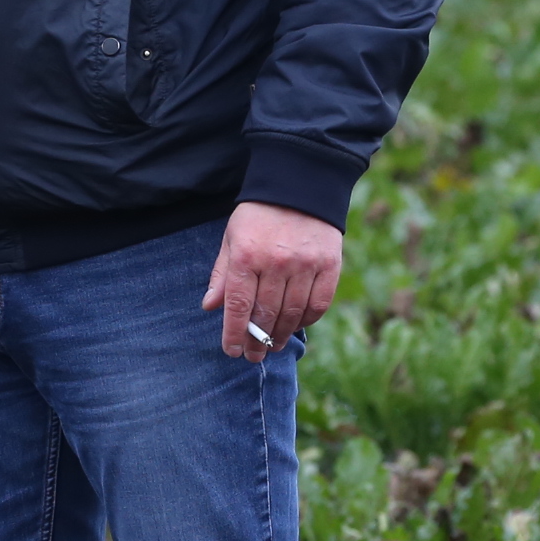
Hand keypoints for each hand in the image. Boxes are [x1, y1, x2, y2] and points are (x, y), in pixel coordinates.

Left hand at [201, 202, 343, 362]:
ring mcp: (305, 264)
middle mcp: (276, 262)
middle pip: (266, 315)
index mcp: (246, 255)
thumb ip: (222, 273)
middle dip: (257, 341)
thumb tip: (210, 307)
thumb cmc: (259, 214)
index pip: (239, 306)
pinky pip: (318, 304)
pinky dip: (306, 320)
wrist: (300, 184)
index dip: (235, 334)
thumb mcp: (232, 237)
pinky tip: (296, 326)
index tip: (232, 351)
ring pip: (292, 314)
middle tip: (254, 356)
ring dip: (281, 335)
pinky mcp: (329, 265)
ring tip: (273, 346)